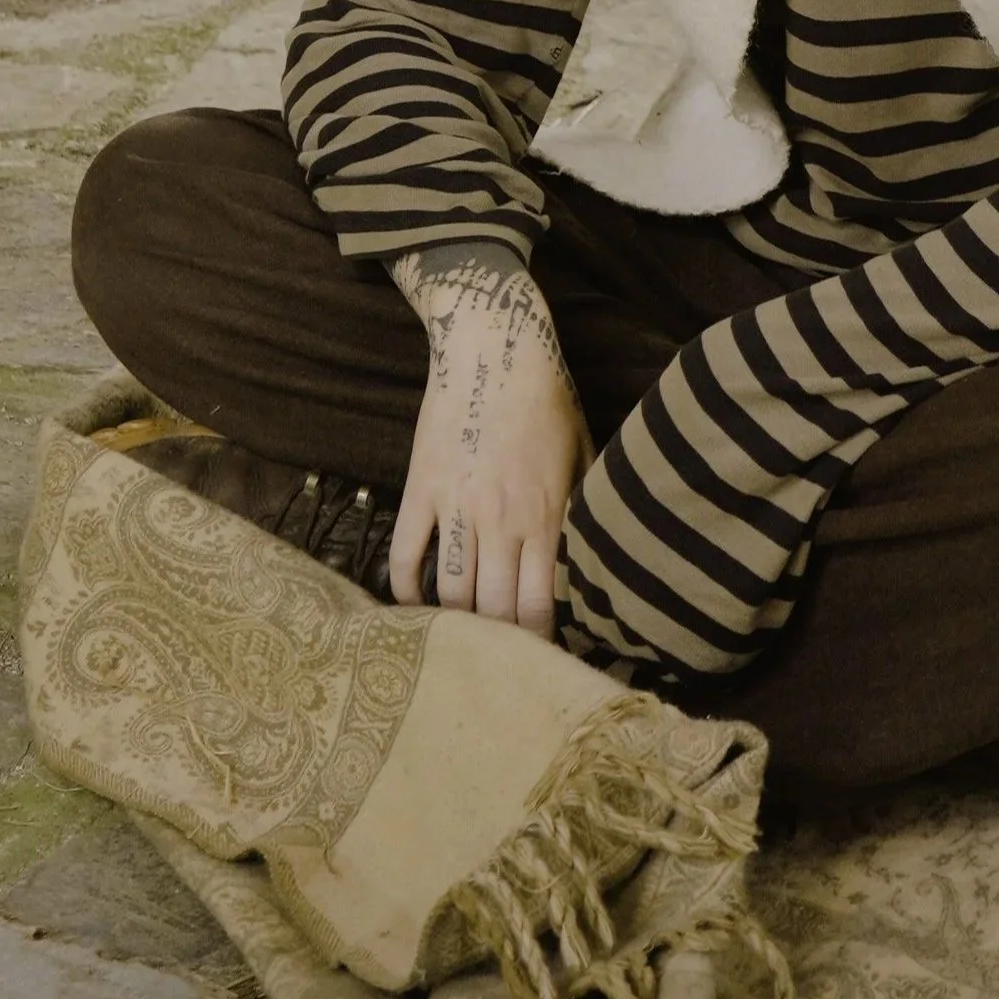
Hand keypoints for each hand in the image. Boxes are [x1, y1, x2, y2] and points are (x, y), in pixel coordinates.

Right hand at [386, 252, 586, 631]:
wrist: (494, 345)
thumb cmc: (547, 398)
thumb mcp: (583, 451)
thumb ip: (584, 506)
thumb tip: (594, 554)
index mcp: (545, 514)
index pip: (540, 604)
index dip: (541, 640)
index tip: (542, 653)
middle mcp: (500, 519)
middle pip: (495, 610)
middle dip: (501, 640)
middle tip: (503, 652)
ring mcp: (456, 506)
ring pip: (450, 593)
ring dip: (456, 621)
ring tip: (463, 635)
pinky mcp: (420, 489)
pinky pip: (405, 554)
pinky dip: (404, 589)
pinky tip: (414, 604)